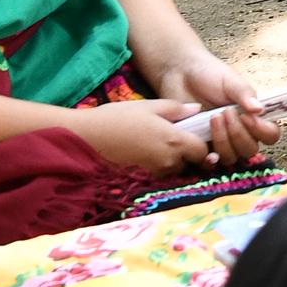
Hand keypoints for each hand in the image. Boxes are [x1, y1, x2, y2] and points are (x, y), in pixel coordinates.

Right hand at [73, 98, 216, 173]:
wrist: (85, 138)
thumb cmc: (116, 118)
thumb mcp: (148, 106)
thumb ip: (176, 109)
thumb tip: (197, 109)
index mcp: (173, 141)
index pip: (201, 150)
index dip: (200, 144)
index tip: (193, 134)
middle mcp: (167, 161)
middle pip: (188, 162)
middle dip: (185, 153)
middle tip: (171, 137)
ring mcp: (153, 173)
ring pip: (172, 170)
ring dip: (170, 160)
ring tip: (154, 143)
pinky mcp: (140, 180)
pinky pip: (157, 175)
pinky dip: (155, 166)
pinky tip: (143, 153)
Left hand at [140, 53, 273, 166]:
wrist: (181, 74)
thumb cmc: (210, 75)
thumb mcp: (231, 81)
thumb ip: (245, 94)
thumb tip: (259, 109)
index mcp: (253, 117)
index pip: (270, 134)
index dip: (263, 131)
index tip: (248, 116)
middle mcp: (240, 133)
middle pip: (250, 150)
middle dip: (239, 134)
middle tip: (225, 112)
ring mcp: (221, 142)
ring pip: (231, 157)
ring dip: (224, 140)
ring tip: (212, 117)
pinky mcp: (202, 148)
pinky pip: (210, 162)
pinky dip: (210, 157)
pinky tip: (205, 145)